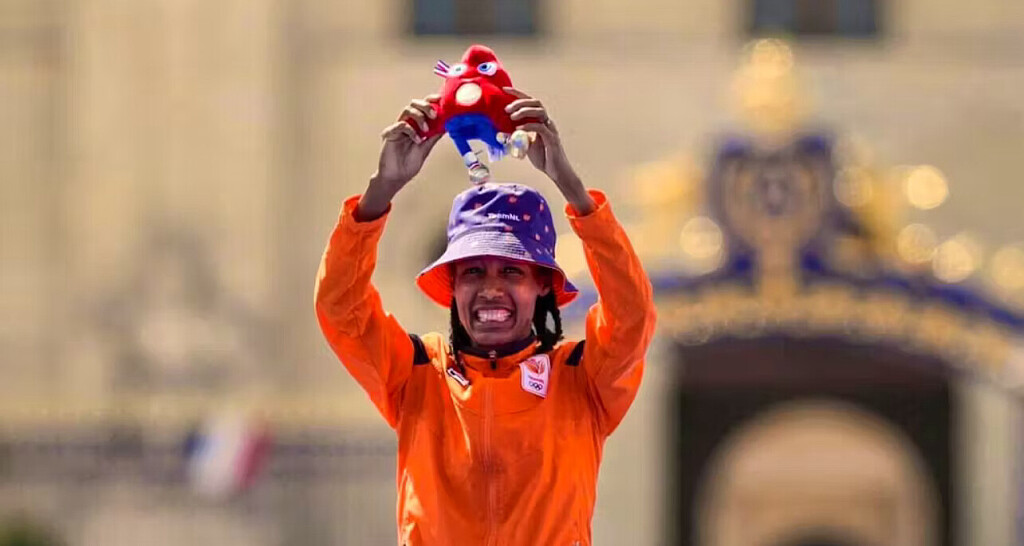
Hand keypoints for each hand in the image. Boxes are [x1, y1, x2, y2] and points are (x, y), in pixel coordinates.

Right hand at [377, 95, 442, 186]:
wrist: (397, 177)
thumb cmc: (409, 164)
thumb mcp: (426, 148)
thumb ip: (434, 136)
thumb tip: (447, 125)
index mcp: (415, 125)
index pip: (422, 107)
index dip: (431, 100)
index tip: (440, 99)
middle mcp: (406, 123)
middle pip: (414, 104)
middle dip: (425, 106)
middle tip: (434, 115)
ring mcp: (397, 128)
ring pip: (407, 110)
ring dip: (419, 117)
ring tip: (425, 130)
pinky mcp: (389, 134)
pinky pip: (401, 125)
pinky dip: (412, 130)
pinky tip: (417, 140)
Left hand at [503, 87, 594, 214]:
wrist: (556, 172)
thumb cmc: (543, 158)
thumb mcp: (525, 145)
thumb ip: (515, 137)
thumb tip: (499, 133)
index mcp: (540, 121)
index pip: (530, 102)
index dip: (518, 94)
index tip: (504, 90)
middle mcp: (546, 122)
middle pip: (536, 102)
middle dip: (520, 102)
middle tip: (507, 109)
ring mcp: (550, 130)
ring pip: (540, 111)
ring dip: (524, 111)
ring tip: (512, 117)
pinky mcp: (552, 139)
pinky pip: (540, 128)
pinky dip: (528, 126)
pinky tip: (518, 129)